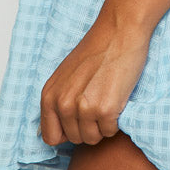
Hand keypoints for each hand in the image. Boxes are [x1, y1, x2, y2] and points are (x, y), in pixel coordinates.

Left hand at [39, 14, 150, 145]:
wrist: (119, 30)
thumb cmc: (96, 50)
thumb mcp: (66, 76)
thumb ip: (58, 101)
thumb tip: (54, 133)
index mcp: (49, 95)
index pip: (51, 137)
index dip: (67, 132)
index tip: (79, 120)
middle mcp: (63, 103)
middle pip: (75, 139)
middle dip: (88, 126)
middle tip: (98, 100)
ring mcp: (83, 107)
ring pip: (93, 138)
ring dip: (102, 124)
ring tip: (107, 98)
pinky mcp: (105, 109)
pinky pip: (110, 131)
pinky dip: (116, 120)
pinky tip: (117, 97)